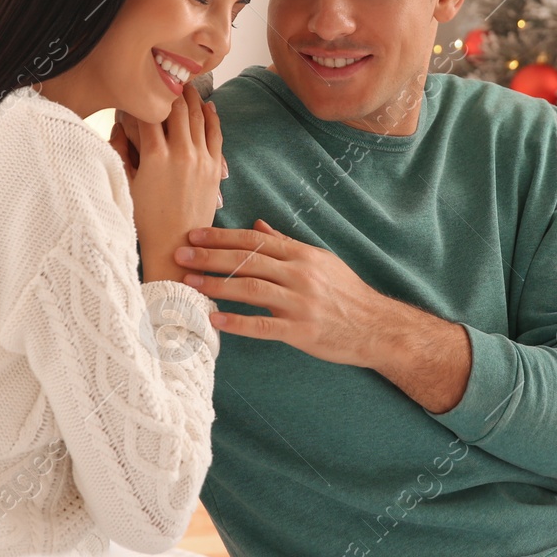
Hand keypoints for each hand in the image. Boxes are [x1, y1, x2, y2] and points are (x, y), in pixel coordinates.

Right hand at [117, 84, 223, 283]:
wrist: (177, 247)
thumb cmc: (146, 221)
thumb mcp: (125, 185)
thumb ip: (120, 151)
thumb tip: (118, 125)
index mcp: (155, 155)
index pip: (149, 113)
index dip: (142, 99)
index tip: (138, 90)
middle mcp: (181, 153)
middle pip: (176, 108)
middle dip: (170, 90)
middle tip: (166, 76)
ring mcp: (201, 159)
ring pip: (198, 116)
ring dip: (192, 97)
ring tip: (186, 83)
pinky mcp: (214, 168)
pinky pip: (215, 133)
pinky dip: (212, 116)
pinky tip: (208, 105)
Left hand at [173, 220, 393, 368]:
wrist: (376, 326)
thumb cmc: (346, 292)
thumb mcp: (320, 260)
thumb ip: (286, 244)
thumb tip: (257, 224)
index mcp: (301, 255)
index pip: (254, 240)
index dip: (221, 237)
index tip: (194, 235)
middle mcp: (299, 274)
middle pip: (247, 261)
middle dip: (209, 257)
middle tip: (179, 255)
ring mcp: (300, 303)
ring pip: (251, 289)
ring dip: (216, 285)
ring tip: (188, 284)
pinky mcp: (302, 331)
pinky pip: (264, 326)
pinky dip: (238, 323)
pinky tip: (215, 321)